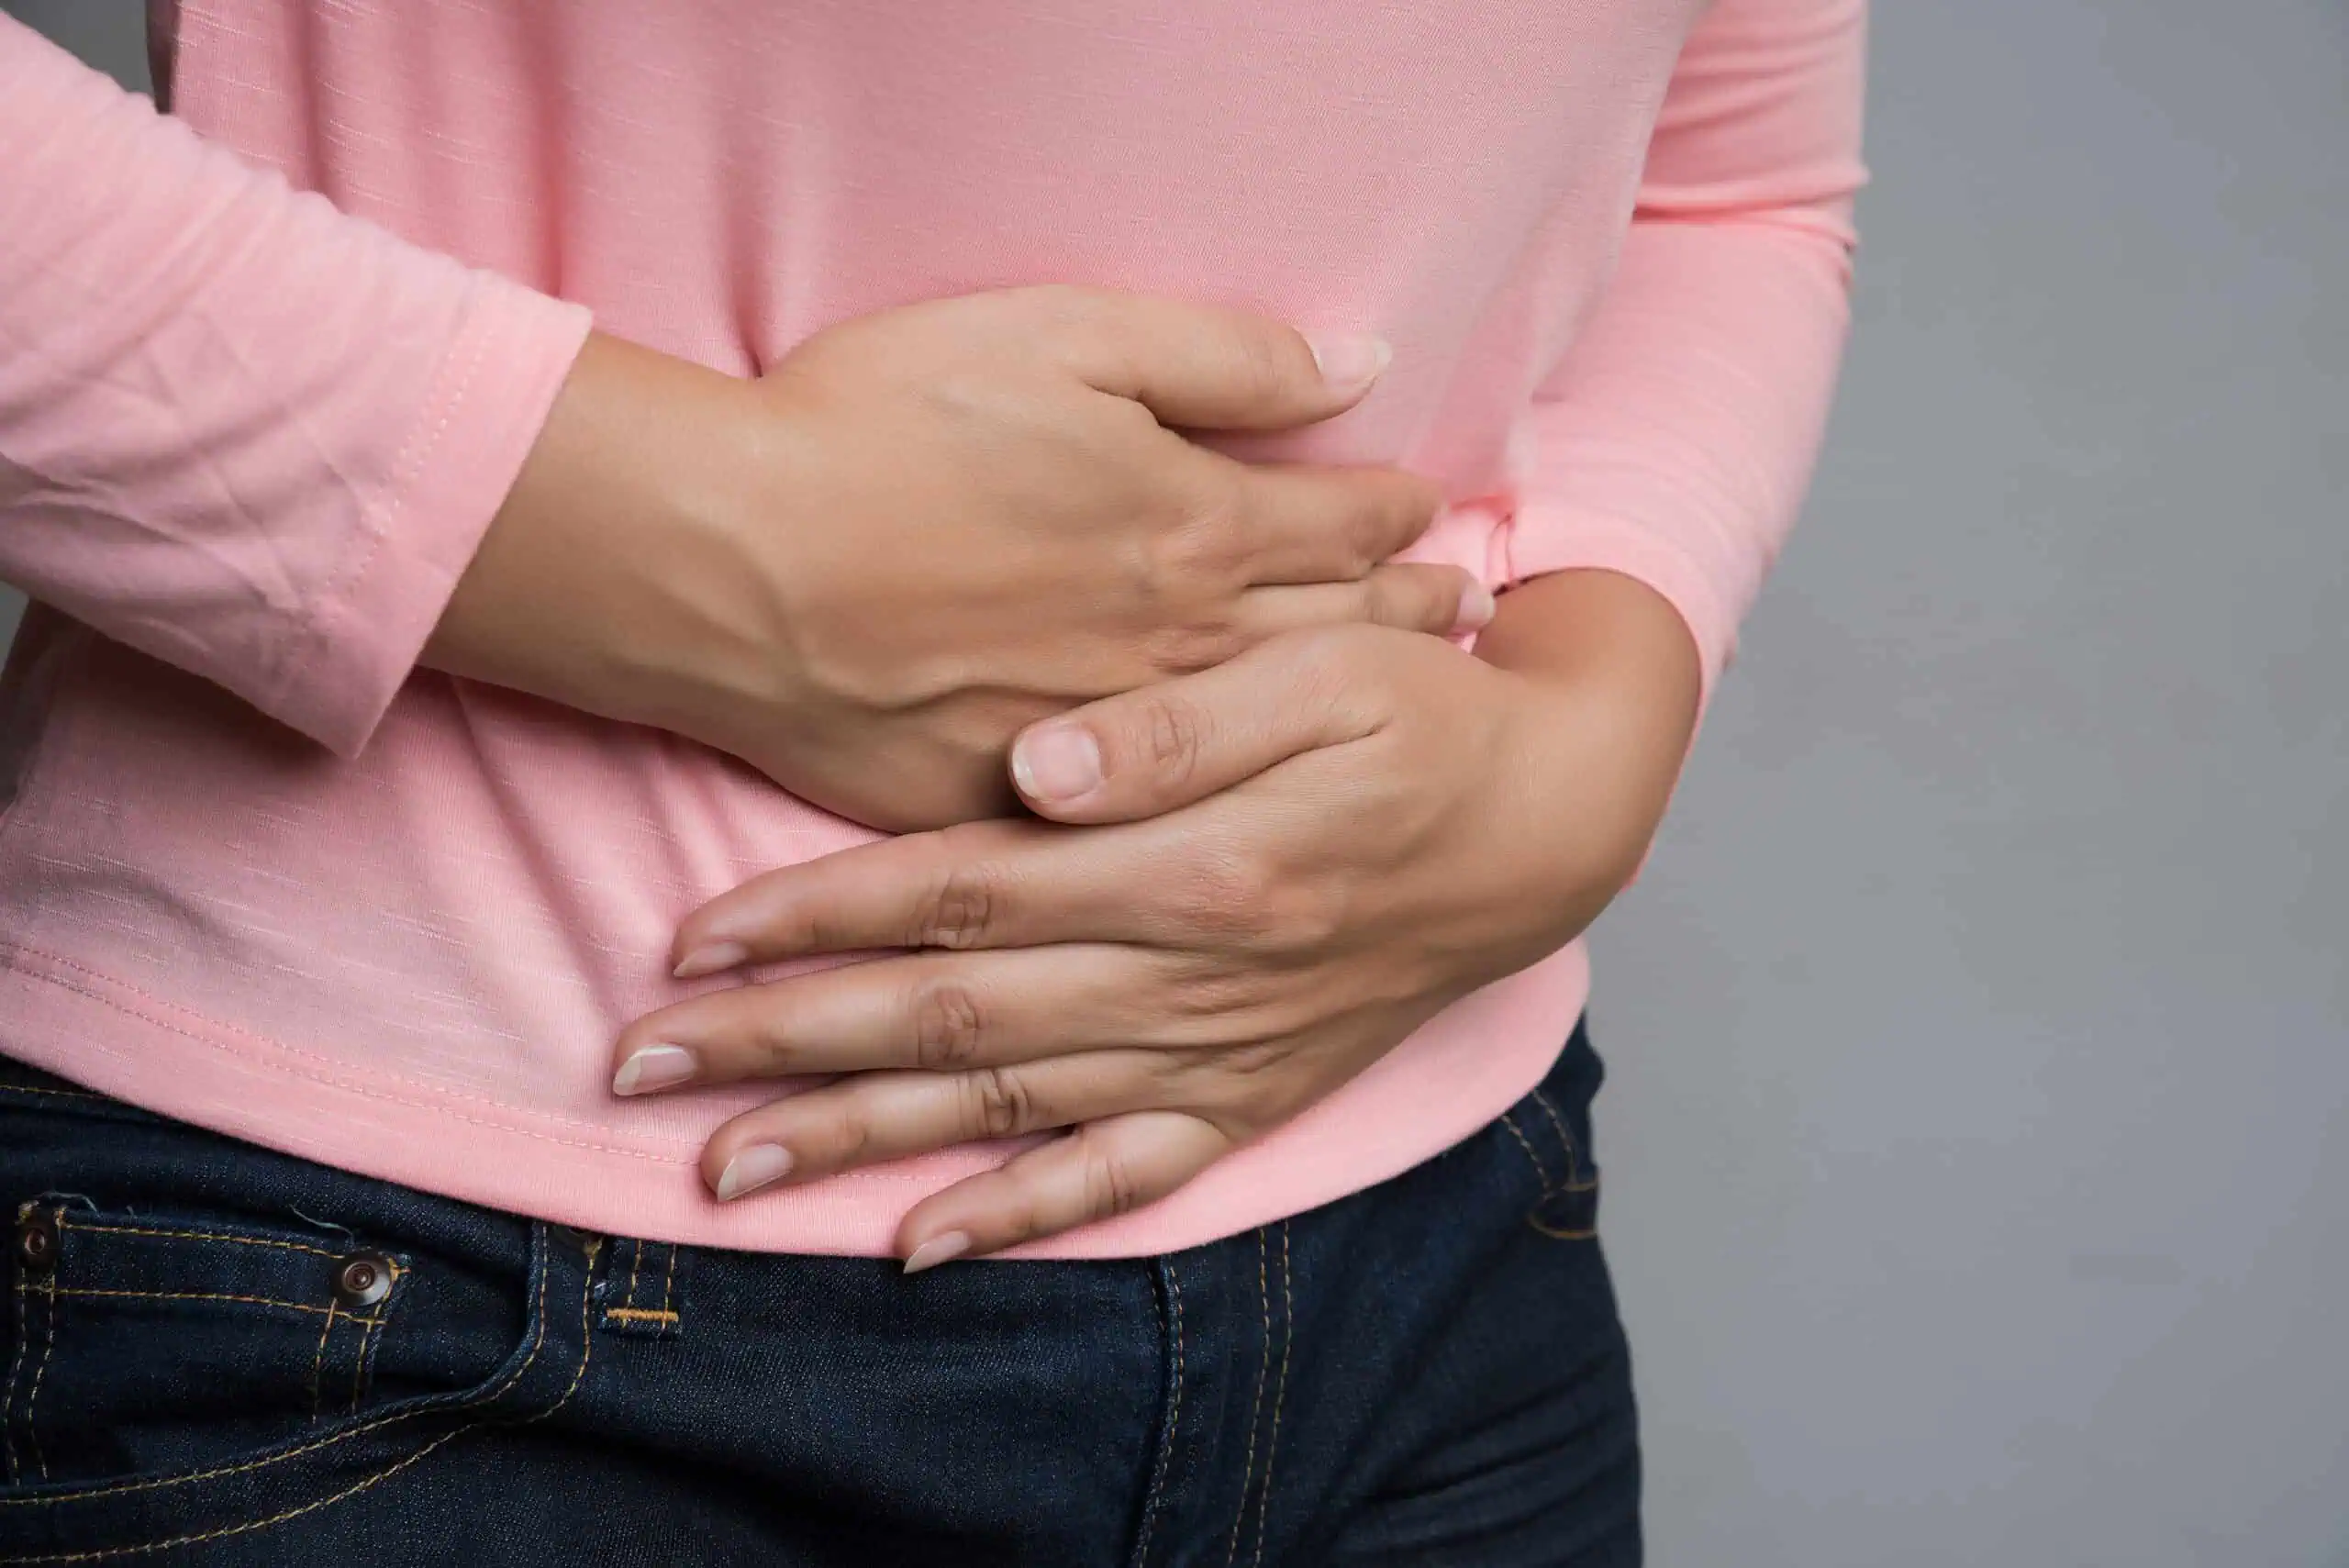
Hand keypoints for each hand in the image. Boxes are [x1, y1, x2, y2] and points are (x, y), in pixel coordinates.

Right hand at [427, 291, 1487, 830]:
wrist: (728, 569)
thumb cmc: (877, 431)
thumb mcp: (1061, 339)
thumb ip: (1223, 357)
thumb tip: (1360, 360)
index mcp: (1193, 531)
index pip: (1345, 531)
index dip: (1403, 519)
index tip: (1442, 520)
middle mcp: (1175, 654)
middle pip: (1333, 646)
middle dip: (1410, 626)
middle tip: (1465, 625)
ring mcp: (1106, 745)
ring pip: (1261, 738)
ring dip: (1340, 720)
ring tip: (1398, 716)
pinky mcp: (1023, 808)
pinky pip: (1149, 818)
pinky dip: (1216, 805)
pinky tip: (1241, 807)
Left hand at [610, 572, 1698, 1262]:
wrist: (1551, 822)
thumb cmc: (1426, 719)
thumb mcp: (1329, 672)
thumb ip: (1174, 723)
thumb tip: (1028, 768)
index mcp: (1191, 864)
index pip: (958, 893)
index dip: (814, 918)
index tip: (689, 940)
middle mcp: (1188, 978)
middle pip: (947, 1016)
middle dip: (783, 1044)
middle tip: (639, 1071)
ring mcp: (1217, 1053)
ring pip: (1005, 1108)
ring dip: (859, 1141)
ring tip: (726, 1171)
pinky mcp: (1252, 1096)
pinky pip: (1122, 1177)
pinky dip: (1022, 1214)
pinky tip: (924, 1244)